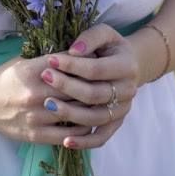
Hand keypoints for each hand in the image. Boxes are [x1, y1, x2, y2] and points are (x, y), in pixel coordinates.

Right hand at [0, 24, 138, 149]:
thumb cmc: (6, 78)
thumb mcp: (25, 61)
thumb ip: (50, 58)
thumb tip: (79, 51)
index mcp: (34, 70)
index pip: (69, 65)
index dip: (88, 64)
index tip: (102, 61)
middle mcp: (36, 93)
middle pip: (76, 89)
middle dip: (95, 85)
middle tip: (111, 82)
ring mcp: (36, 116)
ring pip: (75, 113)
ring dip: (93, 109)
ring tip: (106, 103)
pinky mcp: (35, 135)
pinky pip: (67, 135)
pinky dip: (83, 130)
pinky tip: (93, 124)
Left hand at [38, 23, 139, 149]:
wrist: (129, 64)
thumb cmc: (110, 46)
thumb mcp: (104, 33)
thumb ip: (90, 38)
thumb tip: (74, 51)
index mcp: (127, 66)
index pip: (95, 69)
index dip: (72, 65)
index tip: (50, 60)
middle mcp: (129, 90)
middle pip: (94, 94)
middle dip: (66, 86)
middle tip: (45, 77)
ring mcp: (123, 109)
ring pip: (96, 117)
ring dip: (71, 113)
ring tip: (47, 104)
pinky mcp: (116, 123)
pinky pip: (101, 137)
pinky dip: (85, 142)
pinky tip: (65, 142)